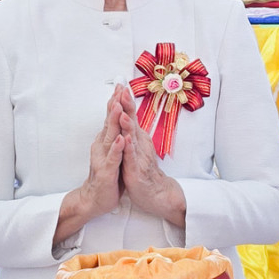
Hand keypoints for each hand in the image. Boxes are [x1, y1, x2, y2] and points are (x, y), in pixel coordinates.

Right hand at [55, 86, 127, 246]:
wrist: (95, 199)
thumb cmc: (107, 175)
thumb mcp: (113, 152)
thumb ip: (115, 136)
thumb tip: (119, 120)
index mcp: (106, 141)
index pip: (111, 118)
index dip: (116, 102)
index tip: (121, 86)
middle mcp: (102, 146)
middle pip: (109, 122)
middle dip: (115, 104)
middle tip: (119, 88)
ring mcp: (103, 158)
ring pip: (110, 137)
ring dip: (114, 121)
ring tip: (118, 107)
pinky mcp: (106, 171)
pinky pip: (113, 158)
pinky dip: (117, 149)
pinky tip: (121, 139)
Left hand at [117, 87, 187, 227]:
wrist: (156, 192)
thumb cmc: (145, 170)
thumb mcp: (138, 147)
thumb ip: (133, 131)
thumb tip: (129, 115)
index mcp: (137, 138)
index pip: (131, 116)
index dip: (126, 101)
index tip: (121, 85)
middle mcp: (139, 143)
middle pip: (133, 121)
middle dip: (127, 106)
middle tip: (123, 90)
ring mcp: (139, 156)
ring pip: (132, 138)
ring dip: (128, 125)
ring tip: (123, 113)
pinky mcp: (136, 170)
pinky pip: (132, 157)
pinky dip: (129, 148)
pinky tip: (126, 140)